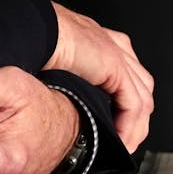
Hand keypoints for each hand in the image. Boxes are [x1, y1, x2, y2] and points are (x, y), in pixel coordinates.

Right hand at [46, 1, 153, 150]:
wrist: (31, 28)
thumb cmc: (30, 38)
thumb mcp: (50, 57)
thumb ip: (61, 70)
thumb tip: (51, 89)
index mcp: (97, 38)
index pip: (125, 70)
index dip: (124, 96)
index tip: (114, 118)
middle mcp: (113, 45)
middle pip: (140, 85)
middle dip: (135, 113)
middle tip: (124, 135)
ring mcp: (118, 55)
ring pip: (142, 98)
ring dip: (136, 126)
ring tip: (124, 144)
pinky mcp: (116, 69)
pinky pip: (133, 105)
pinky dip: (130, 127)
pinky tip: (121, 141)